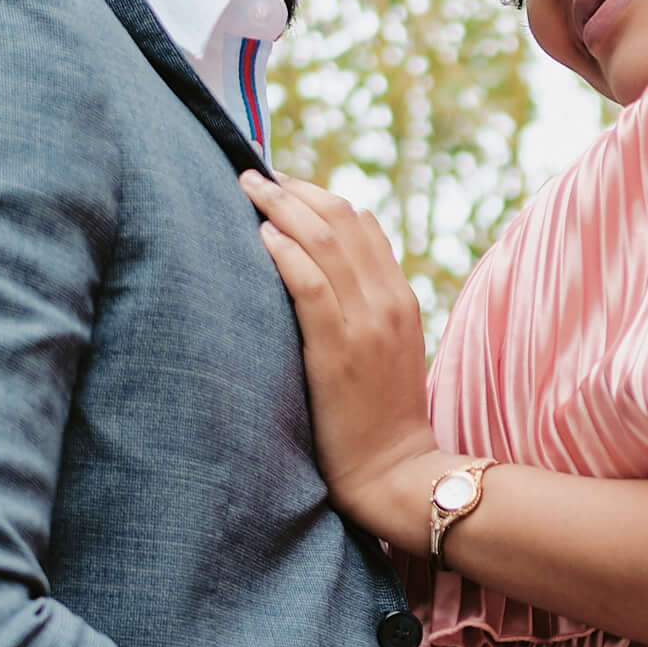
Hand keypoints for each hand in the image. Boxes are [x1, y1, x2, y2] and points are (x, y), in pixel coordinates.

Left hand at [242, 170, 446, 548]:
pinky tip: (259, 236)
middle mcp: (388, 302)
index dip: (318, 195)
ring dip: (282, 207)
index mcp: (400, 298)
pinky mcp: (339, 352)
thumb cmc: (377, 419)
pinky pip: (310, 285)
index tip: (281, 184)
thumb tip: (320, 277)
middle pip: (342, 220)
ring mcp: (367, 325)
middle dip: (294, 190)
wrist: (394, 472)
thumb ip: (363, 311)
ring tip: (247, 187)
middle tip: (254, 174)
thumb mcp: (384, 352)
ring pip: (325, 241)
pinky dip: (284, 253)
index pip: (362, 223)